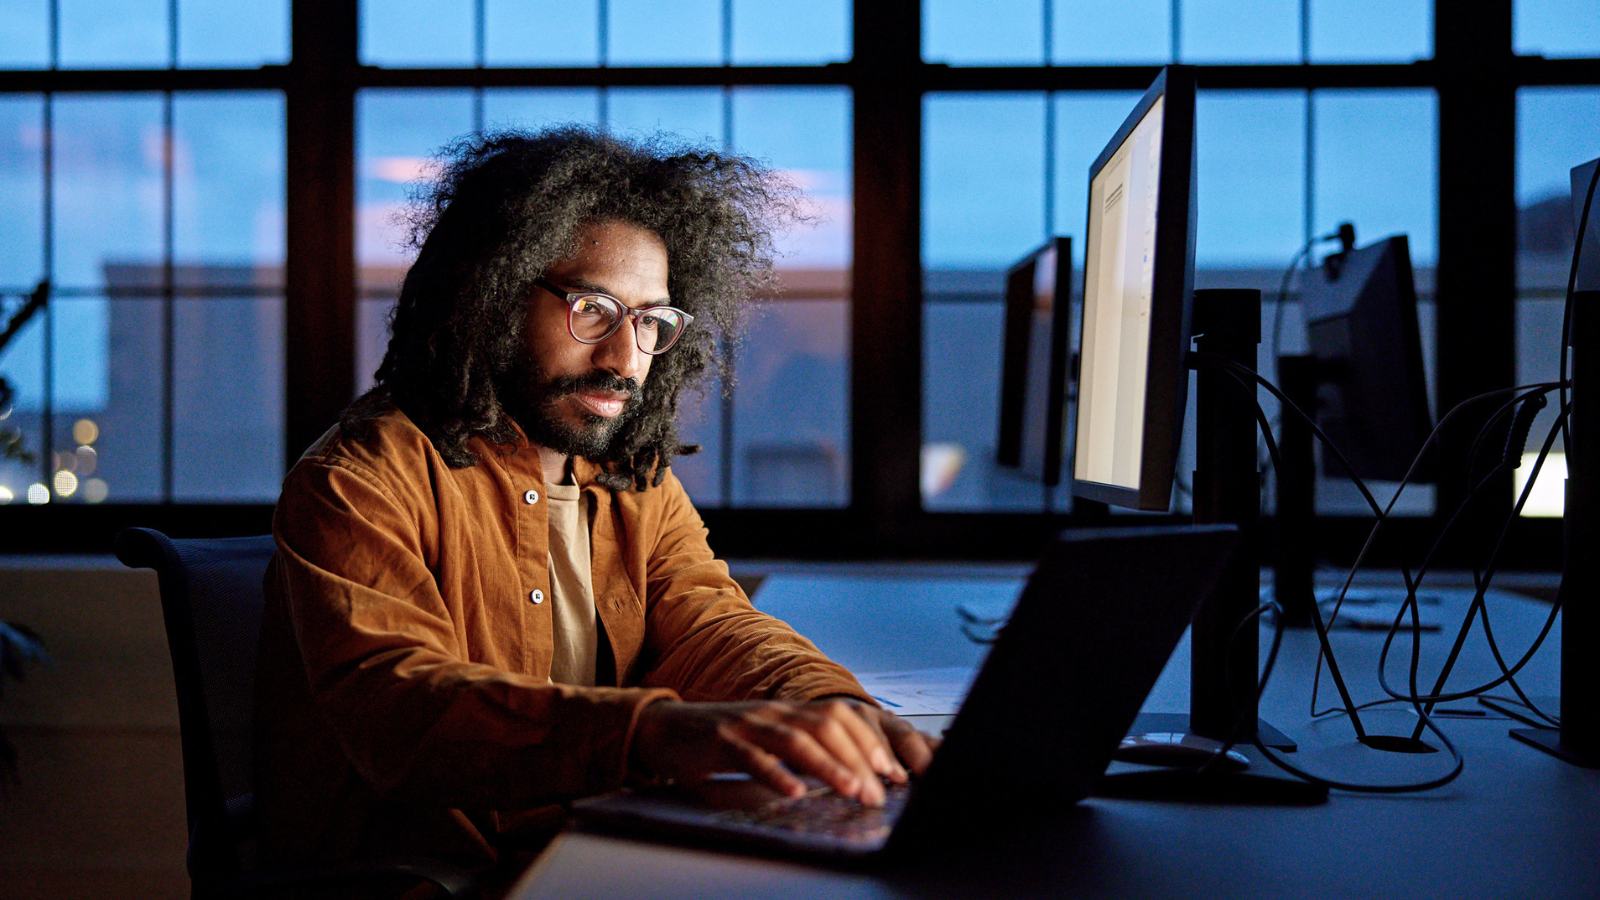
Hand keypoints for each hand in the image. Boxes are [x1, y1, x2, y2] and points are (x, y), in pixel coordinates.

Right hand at [629, 698, 937, 805]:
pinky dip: (775, 774)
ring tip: (851, 789)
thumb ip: (799, 757)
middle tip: (878, 791)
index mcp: (788, 711)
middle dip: (858, 759)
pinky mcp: (720, 741)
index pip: (840, 717)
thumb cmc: (719, 742)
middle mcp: (773, 712)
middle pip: (826, 727)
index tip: (893, 771)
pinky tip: (793, 792)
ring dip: (828, 766)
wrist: (663, 729)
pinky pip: (752, 757)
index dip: (869, 742)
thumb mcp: (765, 745)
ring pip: (796, 740)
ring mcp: (747, 724)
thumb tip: (843, 780)